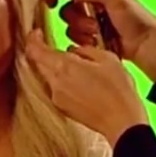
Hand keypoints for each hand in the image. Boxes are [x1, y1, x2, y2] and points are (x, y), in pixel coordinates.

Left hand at [24, 29, 149, 146]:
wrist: (122, 123)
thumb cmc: (119, 91)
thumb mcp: (107, 59)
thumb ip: (85, 50)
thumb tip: (73, 50)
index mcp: (64, 67)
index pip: (35, 50)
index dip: (33, 38)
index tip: (38, 33)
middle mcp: (55, 83)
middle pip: (39, 64)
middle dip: (46, 53)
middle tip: (60, 48)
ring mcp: (57, 98)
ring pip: (48, 77)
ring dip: (57, 70)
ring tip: (78, 68)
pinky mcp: (62, 109)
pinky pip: (56, 89)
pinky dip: (63, 82)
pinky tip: (81, 83)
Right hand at [42, 0, 155, 80]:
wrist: (143, 44)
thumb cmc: (135, 18)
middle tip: (52, 1)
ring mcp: (86, 12)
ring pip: (65, 12)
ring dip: (79, 22)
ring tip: (96, 27)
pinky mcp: (84, 30)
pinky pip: (70, 30)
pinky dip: (82, 35)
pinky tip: (96, 37)